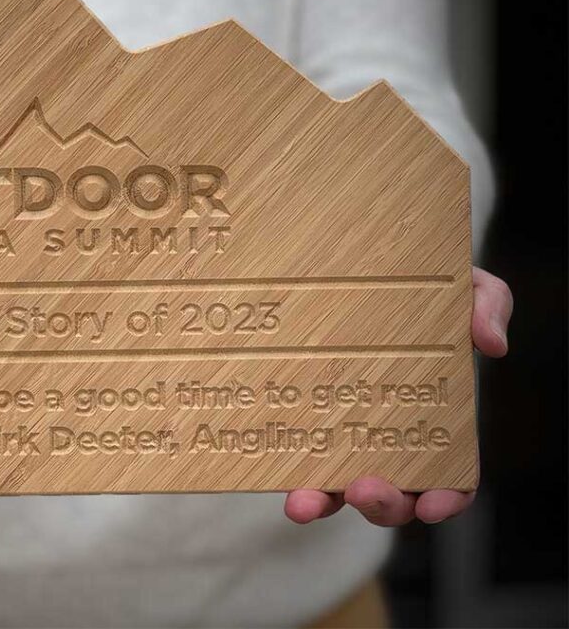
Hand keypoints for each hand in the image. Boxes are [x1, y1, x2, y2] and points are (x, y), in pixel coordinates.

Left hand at [285, 267, 512, 525]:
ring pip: (337, 489)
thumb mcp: (465, 285)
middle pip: (393, 494)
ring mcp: (342, 430)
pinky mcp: (301, 416)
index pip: (451, 476)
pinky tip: (276, 480)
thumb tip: (492, 345)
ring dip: (324, 503)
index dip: (447, 498)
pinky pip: (295, 455)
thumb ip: (488, 304)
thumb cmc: (420, 287)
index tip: (434, 504)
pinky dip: (289, 476)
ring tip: (305, 502)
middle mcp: (389, 435)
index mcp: (436, 417)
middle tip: (364, 489)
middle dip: (381, 504)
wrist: (362, 264)